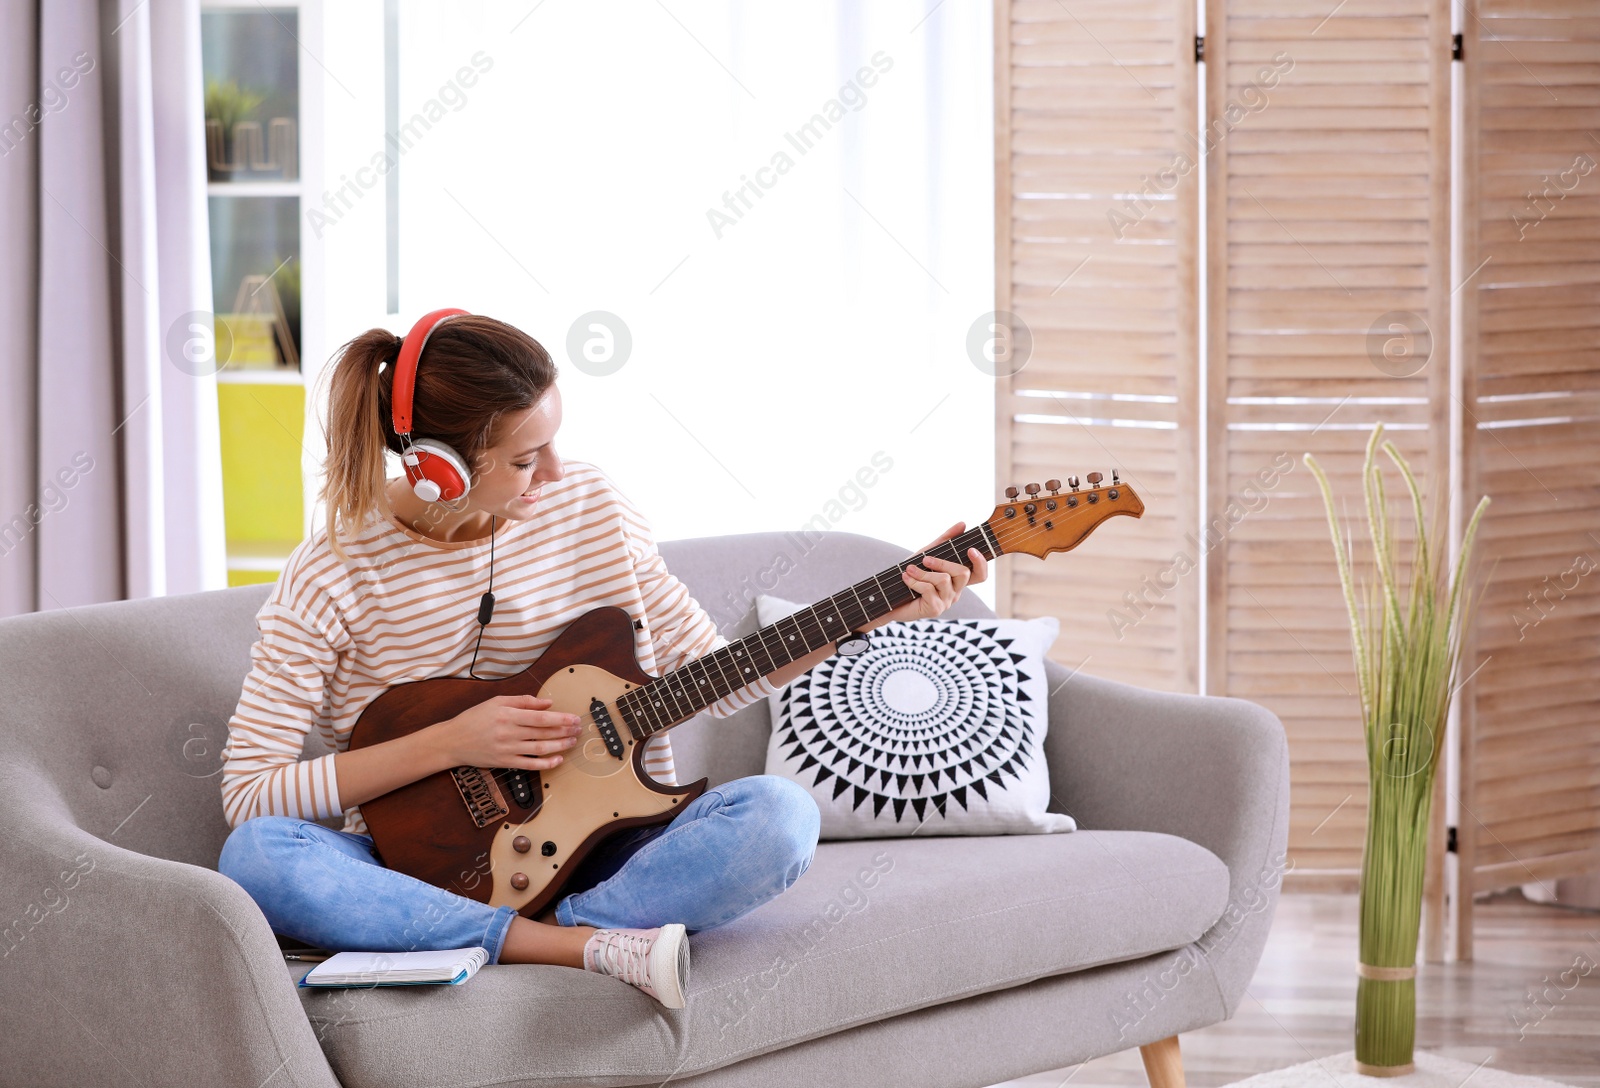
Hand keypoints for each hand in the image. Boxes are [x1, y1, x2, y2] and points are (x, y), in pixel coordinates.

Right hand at [427, 694, 580, 770]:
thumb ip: (524, 701)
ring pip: (540, 749)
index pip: (541, 718)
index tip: (574, 718)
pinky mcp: (505, 763)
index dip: (561, 718)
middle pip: (544, 733)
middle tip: (578, 728)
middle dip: (565, 731)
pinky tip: (558, 759)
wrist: (453, 741)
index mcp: (508, 715)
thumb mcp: (497, 702)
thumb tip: (547, 703)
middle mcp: (509, 733)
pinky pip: (530, 764)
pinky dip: (546, 763)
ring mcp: (507, 749)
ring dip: (560, 746)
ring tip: (572, 741)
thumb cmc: (475, 718)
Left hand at [872, 521, 987, 627]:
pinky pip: (929, 589)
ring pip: (944, 580)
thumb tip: (962, 524)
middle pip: (963, 573)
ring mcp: (946, 602)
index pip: (980, 575)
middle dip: (942, 562)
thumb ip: (944, 540)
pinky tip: (906, 578)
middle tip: (925, 560)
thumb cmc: (911, 575)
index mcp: (957, 580)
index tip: (970, 549)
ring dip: (922, 572)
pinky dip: (914, 581)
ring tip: (909, 570)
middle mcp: (955, 592)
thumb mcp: (927, 553)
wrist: (890, 597)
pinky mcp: (935, 609)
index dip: (980, 563)